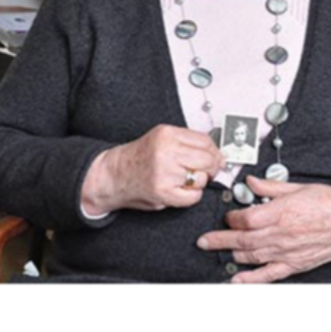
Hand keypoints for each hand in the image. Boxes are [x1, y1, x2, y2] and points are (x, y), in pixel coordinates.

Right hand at [81, 125, 223, 213]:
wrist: (113, 175)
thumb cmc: (137, 158)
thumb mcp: (161, 139)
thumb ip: (186, 142)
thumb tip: (216, 153)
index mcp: (167, 134)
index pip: (206, 141)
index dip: (215, 152)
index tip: (217, 158)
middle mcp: (166, 151)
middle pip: (207, 160)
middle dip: (211, 168)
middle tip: (204, 172)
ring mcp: (164, 172)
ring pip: (201, 179)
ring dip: (198, 183)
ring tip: (184, 180)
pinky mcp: (163, 192)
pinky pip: (193, 197)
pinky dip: (191, 196)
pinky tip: (181, 191)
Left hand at [197, 177, 330, 285]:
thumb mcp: (300, 187)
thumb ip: (272, 187)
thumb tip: (251, 182)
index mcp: (283, 212)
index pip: (247, 219)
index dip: (232, 219)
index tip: (228, 216)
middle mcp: (282, 234)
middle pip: (243, 239)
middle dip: (220, 240)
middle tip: (203, 241)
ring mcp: (287, 252)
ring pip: (251, 256)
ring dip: (231, 255)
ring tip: (216, 252)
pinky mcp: (294, 264)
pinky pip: (268, 275)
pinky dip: (250, 280)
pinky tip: (235, 281)